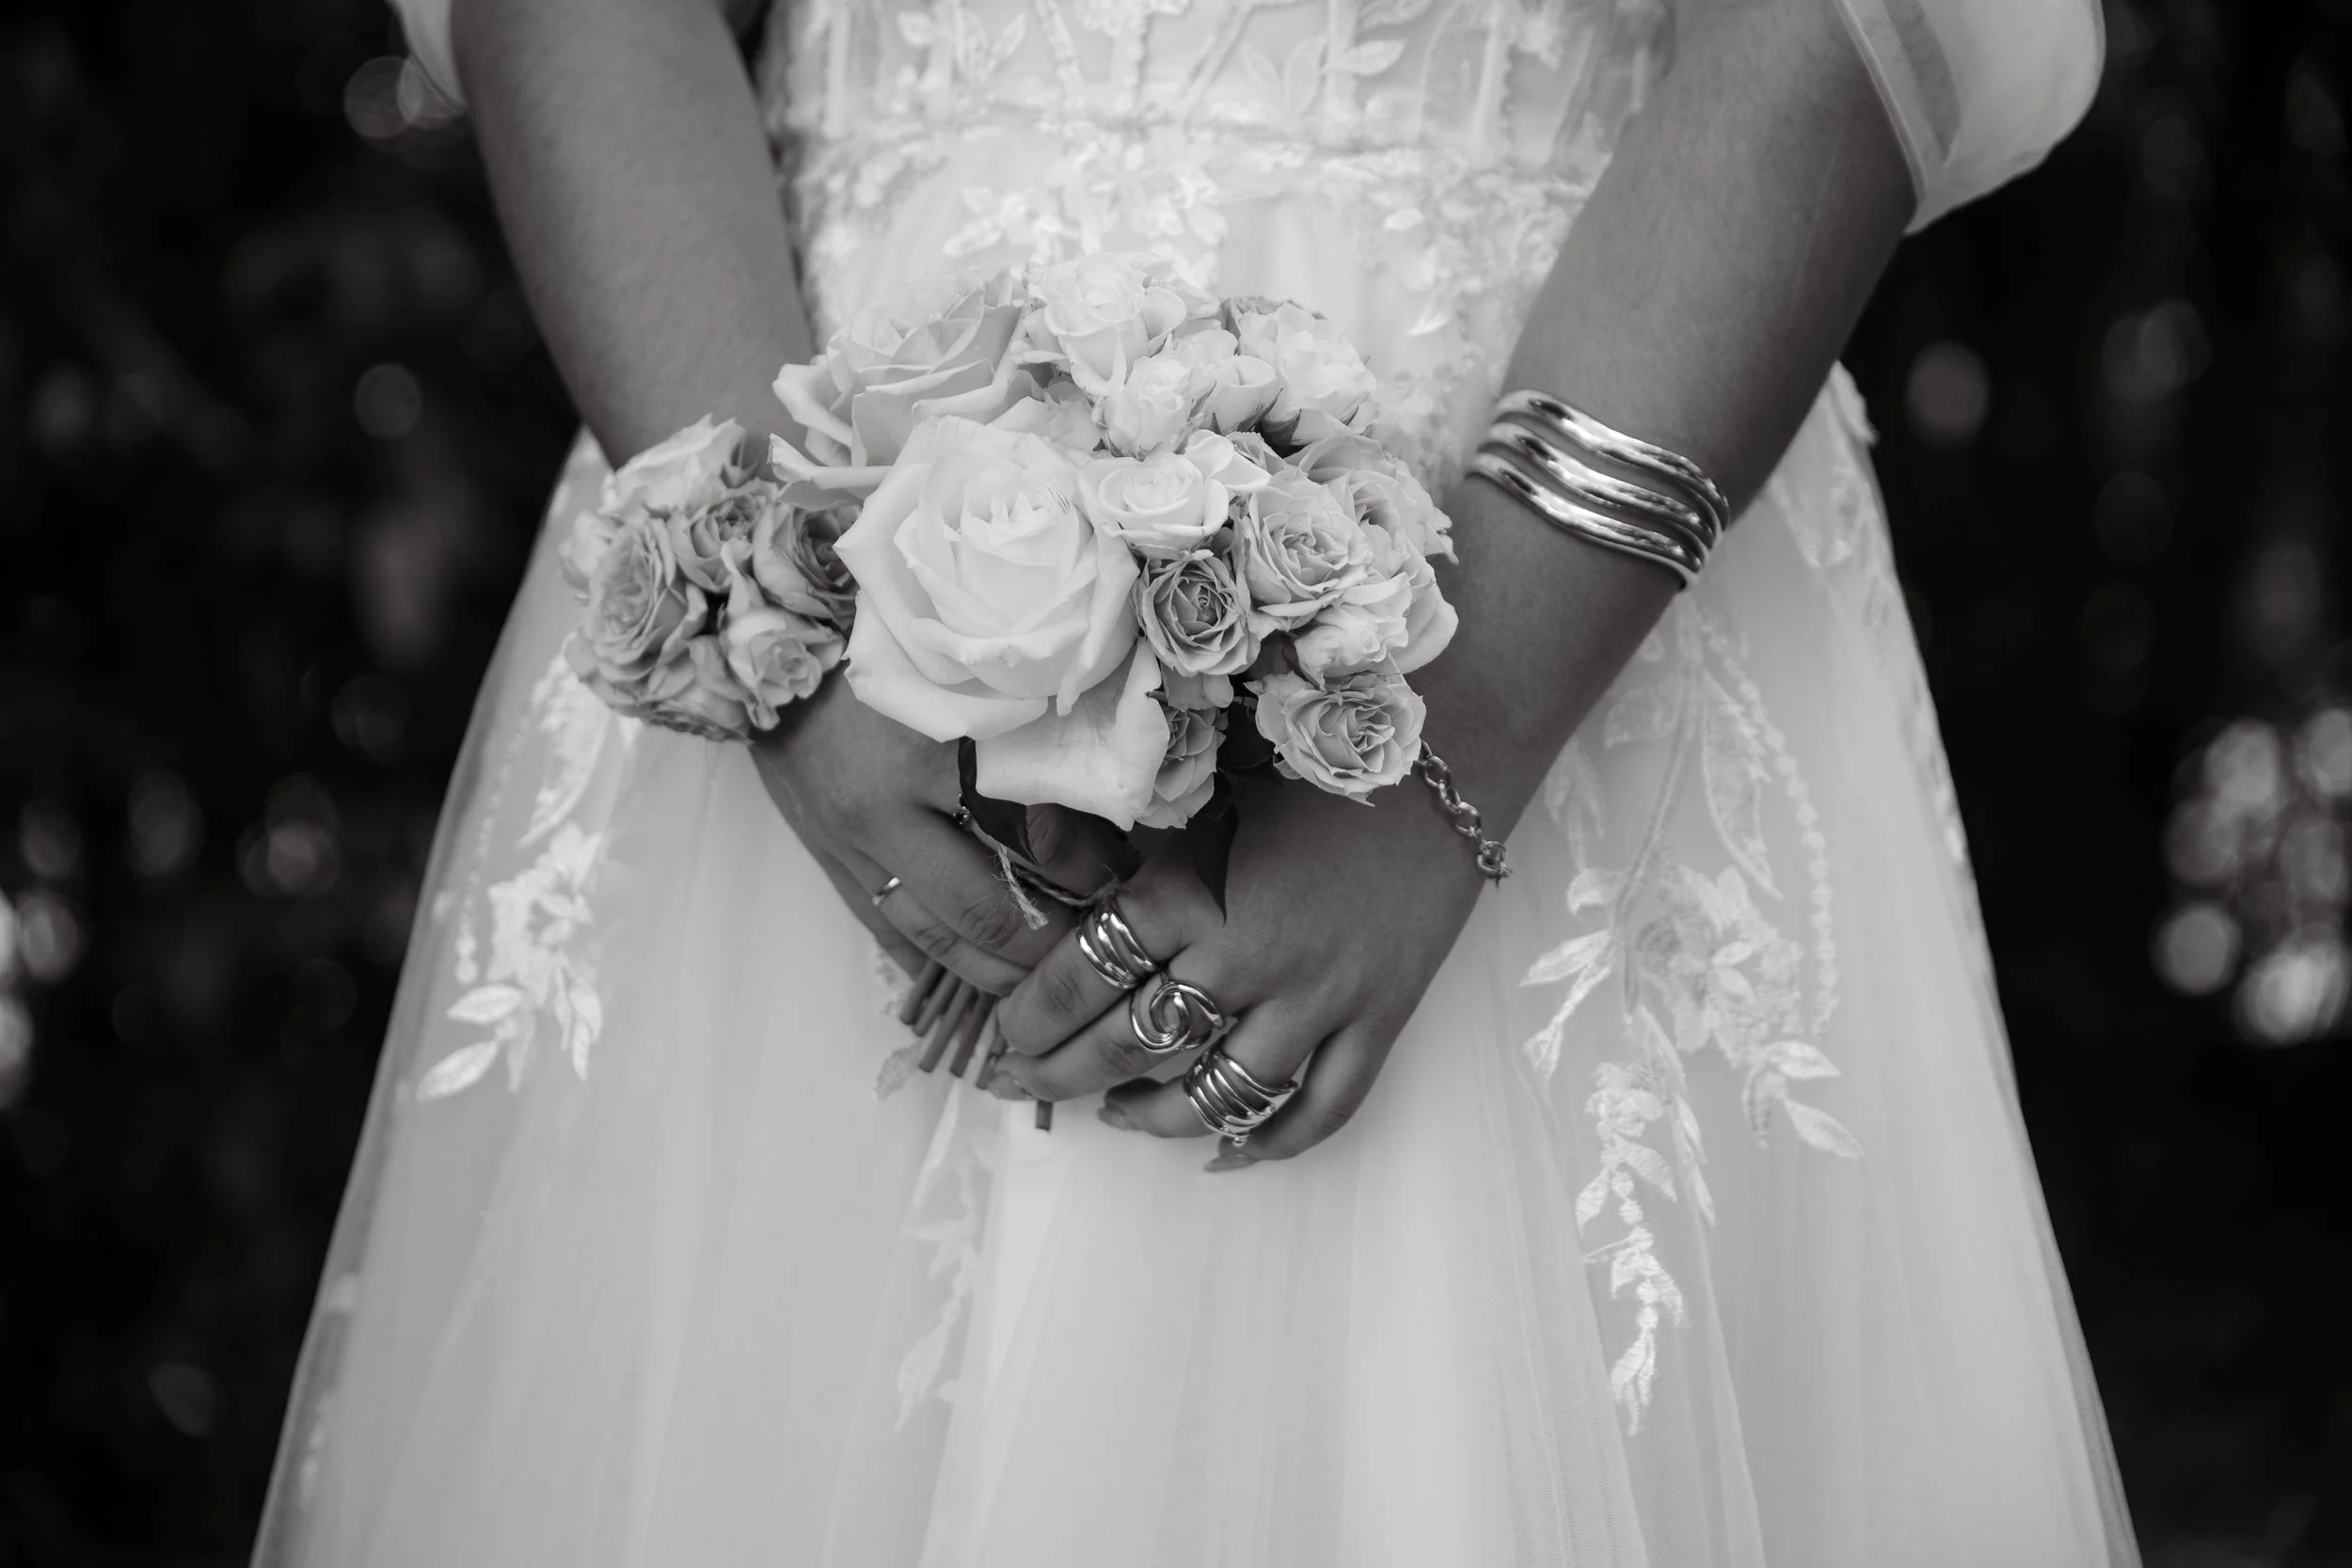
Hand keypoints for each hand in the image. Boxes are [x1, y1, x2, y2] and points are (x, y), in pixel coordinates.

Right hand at [749, 676, 1132, 989]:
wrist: (783, 664)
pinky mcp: (832, 865)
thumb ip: (1025, 742)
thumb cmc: (893, 659)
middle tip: (1097, 945)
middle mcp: (887, 811)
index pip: (1032, 834)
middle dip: (1048, 939)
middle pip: (984, 907)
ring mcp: (853, 847)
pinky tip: (977, 984)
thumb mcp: (967, 686)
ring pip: (937, 937)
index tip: (1125, 876)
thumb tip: (1102, 806)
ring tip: (1046, 979)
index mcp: (932, 754)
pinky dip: (935, 965)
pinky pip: (888, 935)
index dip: (1088, 865)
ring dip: (997, 969)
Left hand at [989, 769, 1491, 1163]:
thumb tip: (1032, 845)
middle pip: (1129, 1043)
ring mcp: (1318, 995)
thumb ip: (1121, 832)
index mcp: (1190, 887)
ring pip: (1218, 1093)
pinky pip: (1323, 1109)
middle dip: (1060, 1074)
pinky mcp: (1379, 1017)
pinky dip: (1272, 1143)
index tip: (1002, 1037)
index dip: (1028, 1018)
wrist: (1446, 754)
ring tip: (1116, 1115)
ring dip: (1153, 1118)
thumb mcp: (1201, 785)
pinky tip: (1228, 1156)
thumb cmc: (1311, 758)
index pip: (1080, 974)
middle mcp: (1245, 953)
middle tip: (1023, 1085)